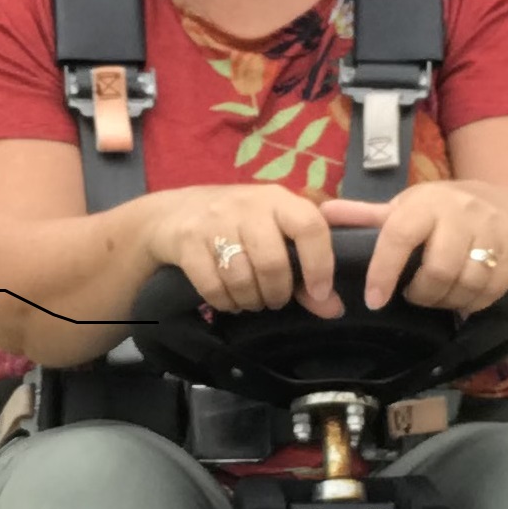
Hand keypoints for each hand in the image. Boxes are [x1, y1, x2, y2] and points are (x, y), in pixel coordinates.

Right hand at [139, 183, 337, 317]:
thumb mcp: (274, 235)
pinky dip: (225, 303)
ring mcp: (213, 222)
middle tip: (275, 300)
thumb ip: (308, 271)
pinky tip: (229, 300)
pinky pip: (212, 287)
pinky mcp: (186, 242)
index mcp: (278, 199)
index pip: (310, 226)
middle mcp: (247, 206)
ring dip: (251, 301)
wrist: (174, 212)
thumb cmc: (238, 224)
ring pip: (241, 278)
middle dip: (277, 293)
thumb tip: (333, 309)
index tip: (320, 292)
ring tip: (252, 300)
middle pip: (272, 262)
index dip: (320, 264)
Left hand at [322, 182, 507, 315]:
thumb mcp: (403, 208)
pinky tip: (462, 298)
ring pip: (468, 283)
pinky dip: (473, 303)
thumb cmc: (438, 211)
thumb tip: (322, 214)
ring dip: (448, 301)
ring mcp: (494, 228)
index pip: (399, 237)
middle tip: (414, 296)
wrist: (499, 201)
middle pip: (439, 269)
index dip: (384, 271)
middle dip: (422, 294)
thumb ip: (365, 216)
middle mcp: (462, 211)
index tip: (374, 300)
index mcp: (426, 203)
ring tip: (438, 297)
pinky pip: (493, 289)